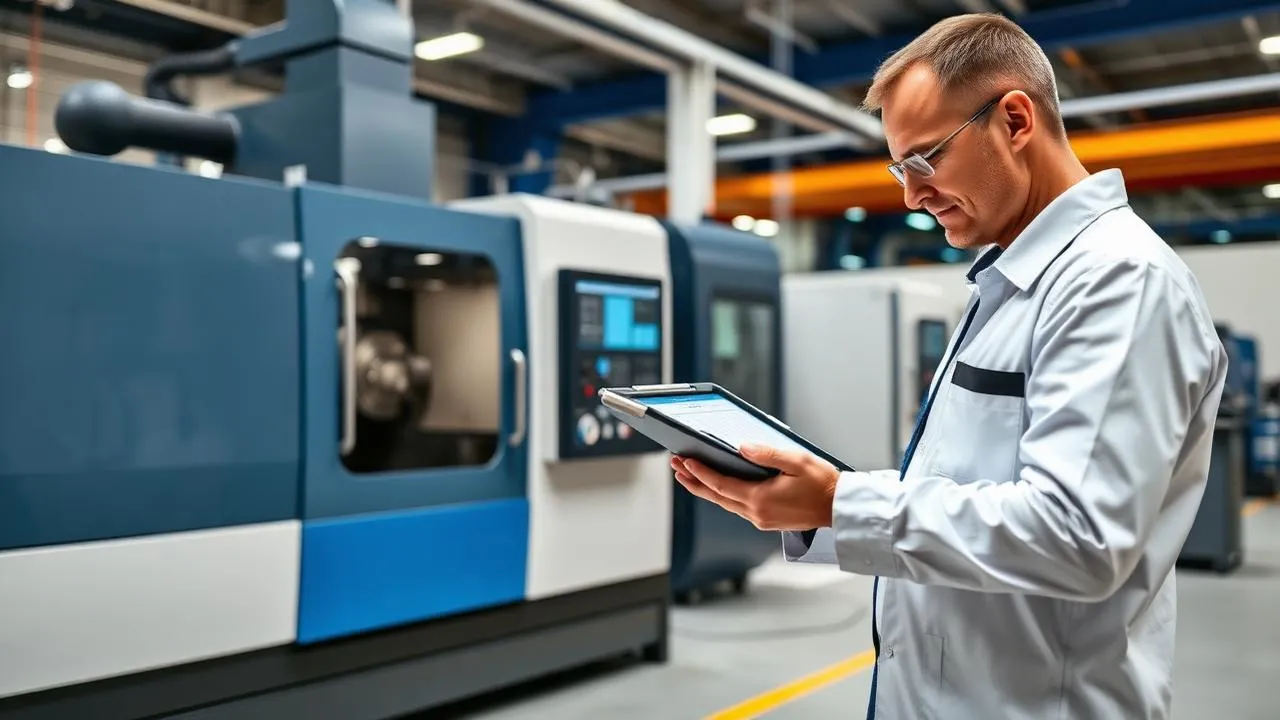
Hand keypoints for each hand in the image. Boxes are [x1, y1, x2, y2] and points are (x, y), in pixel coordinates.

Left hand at [671, 444, 839, 530]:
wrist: (839, 508)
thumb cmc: (823, 484)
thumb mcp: (796, 461)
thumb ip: (767, 453)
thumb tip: (742, 447)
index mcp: (761, 499)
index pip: (721, 484)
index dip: (701, 473)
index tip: (685, 462)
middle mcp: (757, 513)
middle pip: (717, 497)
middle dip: (694, 482)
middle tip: (677, 468)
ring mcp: (761, 520)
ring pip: (725, 504)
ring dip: (706, 489)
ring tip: (690, 476)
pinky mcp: (767, 521)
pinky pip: (737, 508)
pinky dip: (723, 496)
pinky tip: (719, 487)